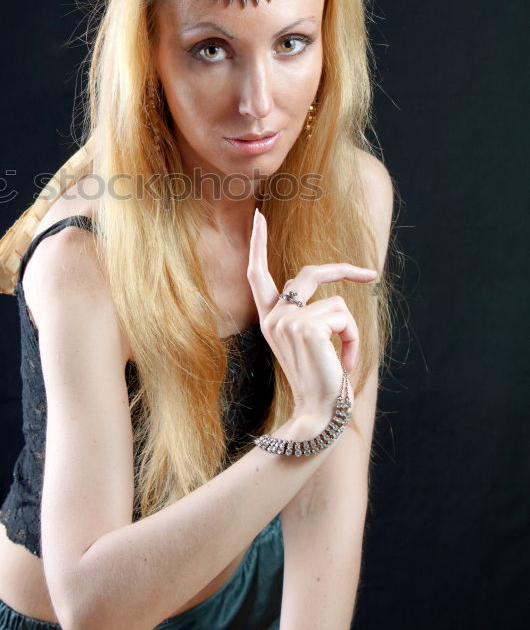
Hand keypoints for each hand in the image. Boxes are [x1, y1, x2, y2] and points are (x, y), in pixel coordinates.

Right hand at [247, 209, 377, 415]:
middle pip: (308, 274)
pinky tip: (343, 363)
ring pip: (337, 303)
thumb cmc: (319, 382)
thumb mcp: (308, 344)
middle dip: (343, 270)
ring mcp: (287, 319)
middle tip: (370, 274)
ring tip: (342, 360)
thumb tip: (331, 299)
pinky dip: (353, 340)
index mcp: (270, 319)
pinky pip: (345, 318)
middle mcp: (274, 316)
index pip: (258, 274)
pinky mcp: (306, 326)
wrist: (318, 412)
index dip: (258, 244)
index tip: (258, 217)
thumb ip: (307, 317)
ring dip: (350, 332)